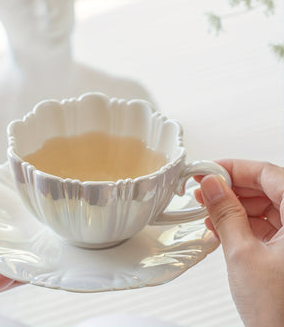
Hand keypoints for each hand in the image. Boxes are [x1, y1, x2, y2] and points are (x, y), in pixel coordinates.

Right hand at [195, 160, 283, 326]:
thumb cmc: (281, 313)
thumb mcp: (243, 254)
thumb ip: (225, 213)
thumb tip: (212, 185)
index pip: (268, 174)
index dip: (235, 168)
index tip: (210, 169)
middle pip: (267, 189)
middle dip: (232, 188)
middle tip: (205, 188)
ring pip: (266, 207)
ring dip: (235, 206)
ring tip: (208, 209)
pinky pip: (267, 226)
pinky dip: (243, 224)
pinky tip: (221, 226)